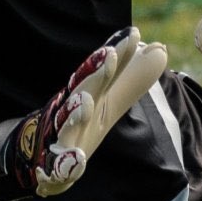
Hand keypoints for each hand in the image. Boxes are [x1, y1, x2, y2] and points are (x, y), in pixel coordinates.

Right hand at [0, 27, 168, 199]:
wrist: (41, 162)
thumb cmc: (79, 125)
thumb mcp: (109, 101)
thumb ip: (133, 77)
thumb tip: (160, 48)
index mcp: (88, 96)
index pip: (105, 71)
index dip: (118, 53)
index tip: (134, 33)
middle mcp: (72, 112)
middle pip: (85, 90)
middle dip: (96, 73)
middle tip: (110, 55)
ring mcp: (61, 138)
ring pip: (66, 123)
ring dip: (75, 113)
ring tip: (85, 102)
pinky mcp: (54, 166)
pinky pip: (58, 166)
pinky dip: (64, 164)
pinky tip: (76, 159)